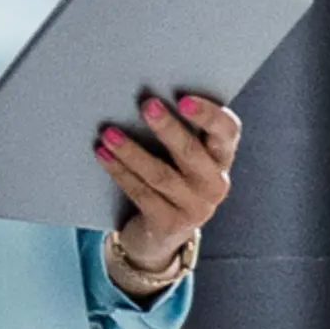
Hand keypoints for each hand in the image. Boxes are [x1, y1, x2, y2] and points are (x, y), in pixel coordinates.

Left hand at [95, 94, 240, 271]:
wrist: (163, 232)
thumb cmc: (172, 176)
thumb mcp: (182, 155)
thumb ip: (177, 128)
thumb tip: (145, 96)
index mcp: (222, 157)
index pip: (227, 131)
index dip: (209, 114)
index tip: (183, 99)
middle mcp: (214, 183)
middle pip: (192, 152)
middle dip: (168, 128)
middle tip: (147, 105)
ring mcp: (194, 208)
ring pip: (160, 174)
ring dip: (131, 151)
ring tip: (109, 133)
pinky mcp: (169, 223)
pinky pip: (141, 193)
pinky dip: (120, 172)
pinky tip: (102, 154)